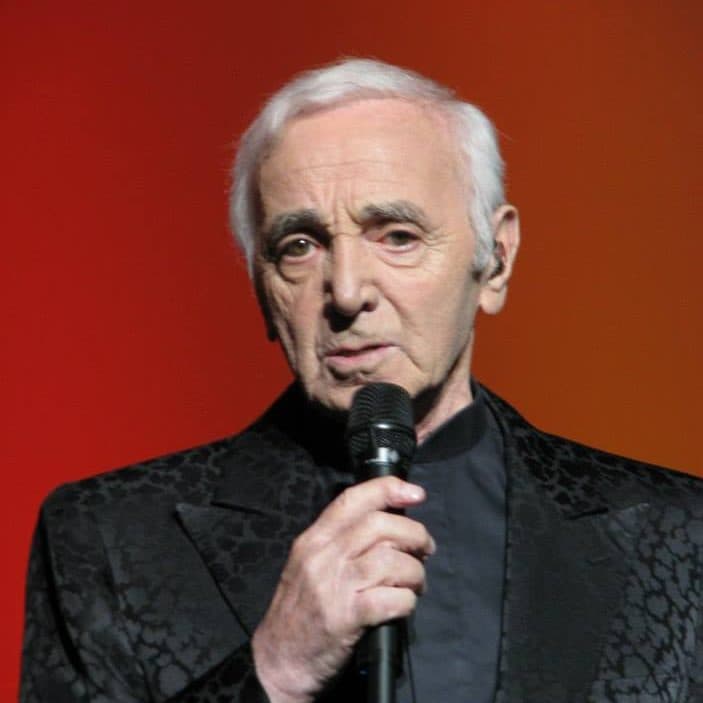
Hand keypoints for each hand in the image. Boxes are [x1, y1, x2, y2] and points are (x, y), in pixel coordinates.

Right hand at [251, 476, 433, 702]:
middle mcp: (322, 556)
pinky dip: (407, 601)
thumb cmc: (298, 613)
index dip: (388, 490)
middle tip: (425, 549)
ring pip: (391, 561)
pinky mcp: (346, 618)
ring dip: (415, 572)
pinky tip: (404, 606)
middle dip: (414, 534)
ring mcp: (334, 586)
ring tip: (415, 584)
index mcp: (313, 540)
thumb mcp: (308, 565)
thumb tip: (388, 527)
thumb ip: (340, 543)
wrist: (276, 661)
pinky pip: (391, 599)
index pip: (352, 500)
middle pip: (379, 526)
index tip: (416, 494)